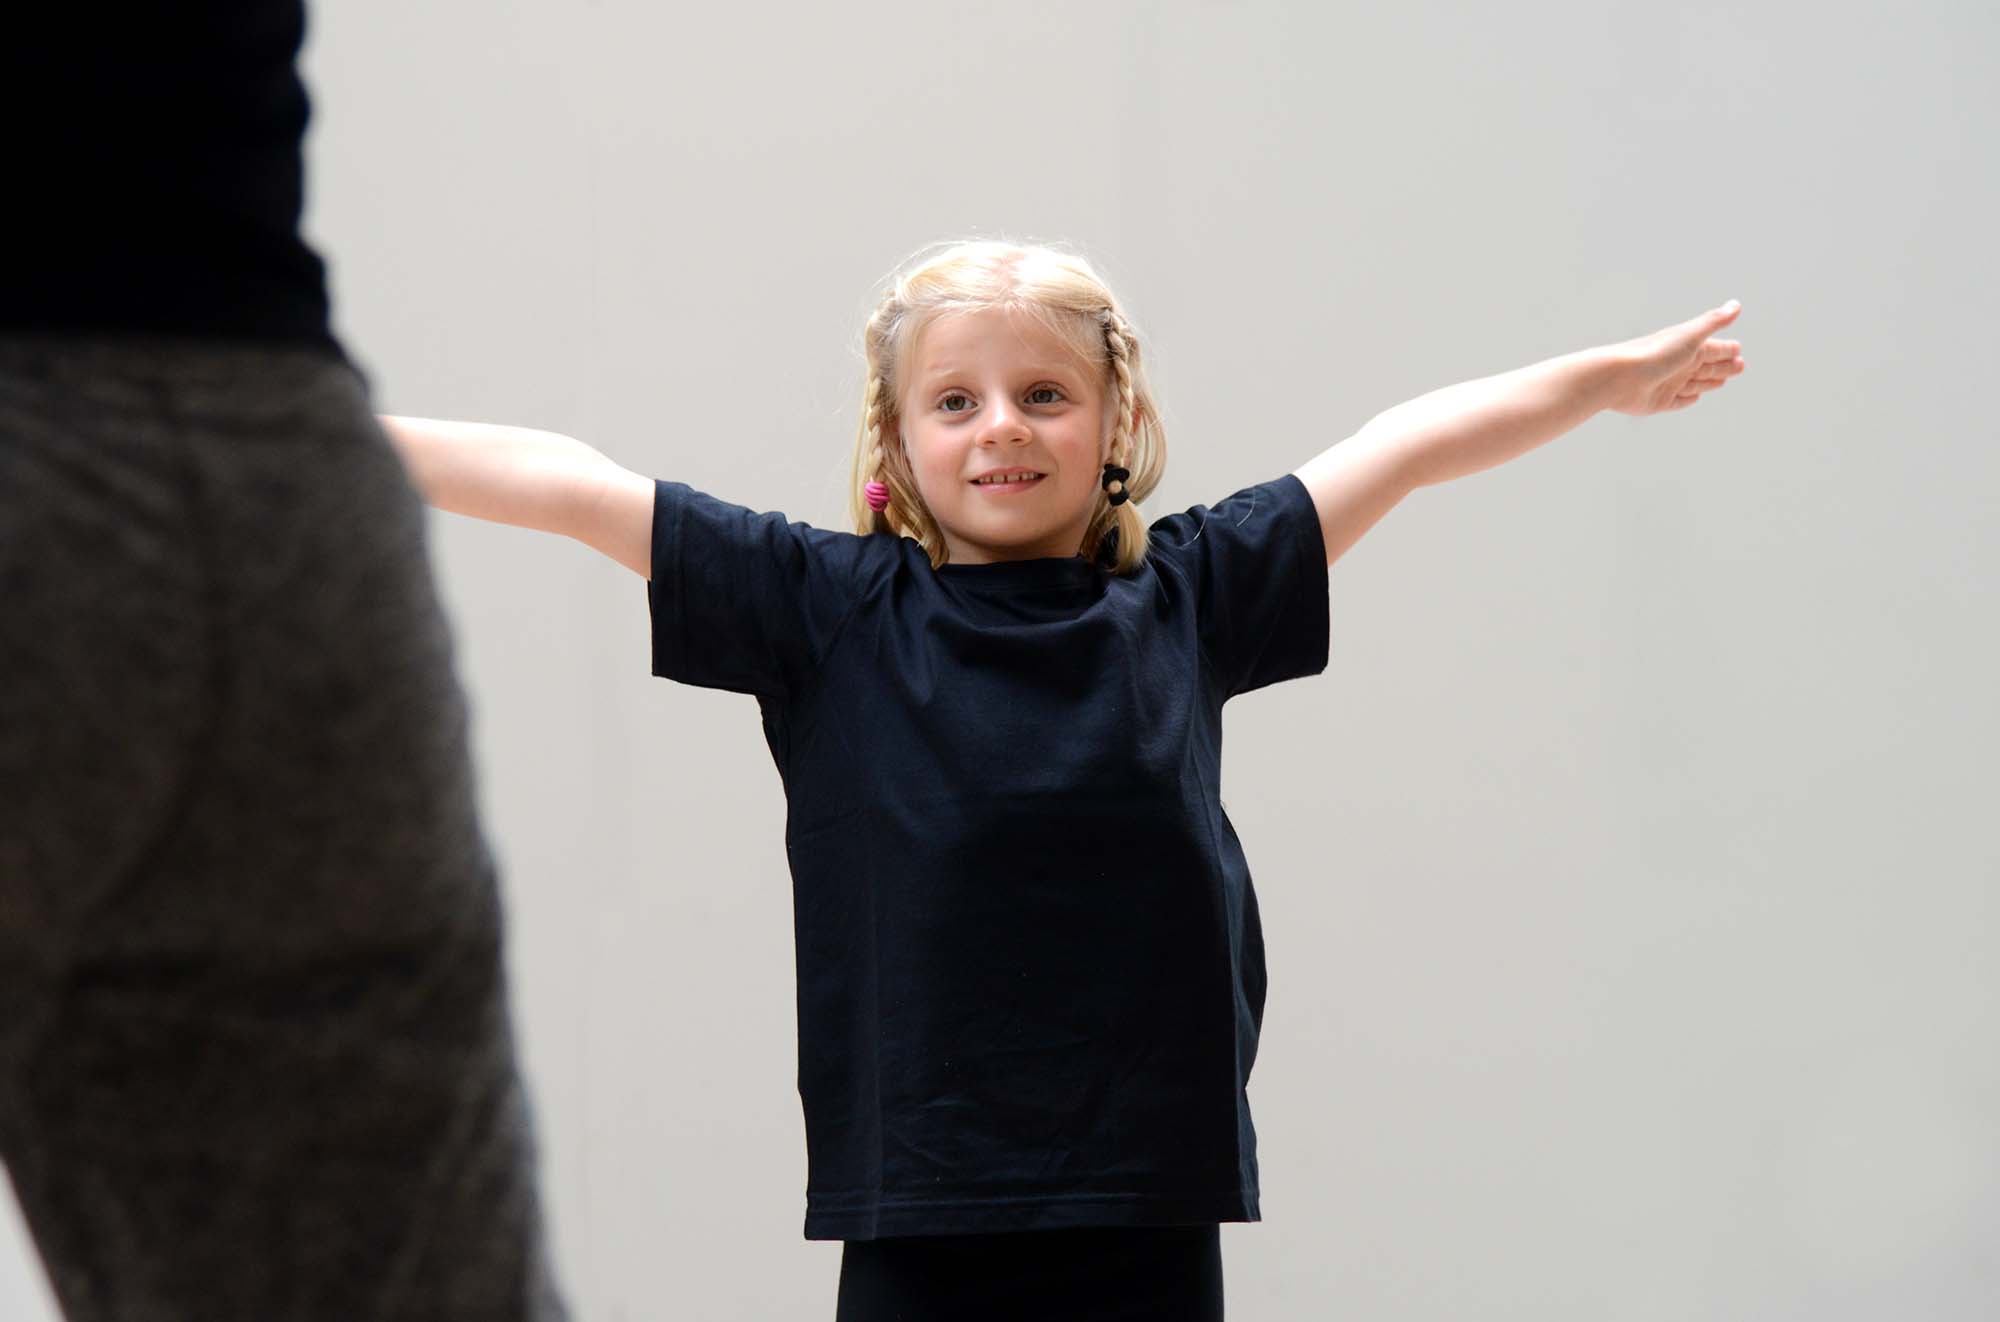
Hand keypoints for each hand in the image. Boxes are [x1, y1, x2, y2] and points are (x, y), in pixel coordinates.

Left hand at [1604, 301, 1746, 415]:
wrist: (1618, 377)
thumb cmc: (1655, 353)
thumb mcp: (1690, 336)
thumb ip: (1713, 321)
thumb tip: (1737, 305)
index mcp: (1688, 347)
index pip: (1715, 348)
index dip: (1727, 350)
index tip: (1738, 350)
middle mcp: (1679, 364)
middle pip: (1708, 366)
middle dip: (1724, 366)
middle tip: (1740, 366)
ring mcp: (1669, 383)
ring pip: (1696, 383)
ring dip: (1710, 382)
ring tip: (1723, 380)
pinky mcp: (1659, 401)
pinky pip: (1678, 401)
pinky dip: (1687, 399)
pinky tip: (1694, 397)